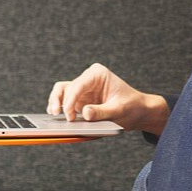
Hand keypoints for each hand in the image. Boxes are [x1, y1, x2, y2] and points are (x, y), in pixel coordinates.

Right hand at [47, 63, 170, 134]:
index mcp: (98, 74)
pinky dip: (61, 108)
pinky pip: (65, 102)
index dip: (70, 100)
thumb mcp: (119, 110)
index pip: (78, 85)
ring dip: (56, 102)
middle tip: (57, 114)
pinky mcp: (80, 100)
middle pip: (66, 88)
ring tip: (53, 114)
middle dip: (61, 101)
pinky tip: (57, 116)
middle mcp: (88, 79)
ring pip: (62, 92)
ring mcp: (83, 90)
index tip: (68, 114)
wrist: (139, 111)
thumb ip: (102, 112)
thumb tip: (84, 113)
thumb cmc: (132, 106)